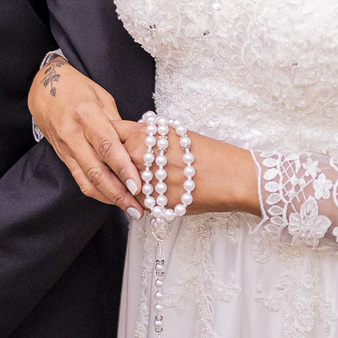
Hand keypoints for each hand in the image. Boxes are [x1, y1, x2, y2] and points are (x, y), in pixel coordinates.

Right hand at [29, 57, 142, 216]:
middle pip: (96, 170)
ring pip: (86, 180)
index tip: (138, 186)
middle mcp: (73, 134)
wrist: (43, 87)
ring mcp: (65, 147)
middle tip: (137, 208)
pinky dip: (96, 191)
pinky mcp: (61, 156)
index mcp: (86, 114)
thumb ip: (118, 123)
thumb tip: (137, 147)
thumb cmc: (77, 87)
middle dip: (118, 193)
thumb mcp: (102, 97)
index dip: (123, 168)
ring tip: (129, 209)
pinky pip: (79, 178)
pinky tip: (112, 199)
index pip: (107, 147)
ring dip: (109, 198)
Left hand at [115, 120, 259, 216]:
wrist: (229, 177)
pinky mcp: (152, 204)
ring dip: (123, 184)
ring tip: (139, 182)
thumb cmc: (207, 153)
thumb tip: (133, 136)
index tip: (111, 141)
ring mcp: (142, 181)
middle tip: (121, 165)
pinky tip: (154, 194)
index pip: (110, 133)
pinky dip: (139, 199)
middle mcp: (138, 157)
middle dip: (112, 162)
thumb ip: (149, 135)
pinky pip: (136, 201)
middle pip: (108, 160)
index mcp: (142, 135)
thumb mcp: (175, 133)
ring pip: (119, 184)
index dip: (108, 137)